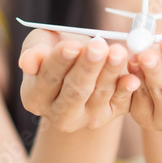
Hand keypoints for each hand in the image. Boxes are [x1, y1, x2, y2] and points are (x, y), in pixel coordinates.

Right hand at [18, 29, 139, 131]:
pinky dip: (127, 89)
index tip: (72, 46)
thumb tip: (29, 62)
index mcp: (35, 97)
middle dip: (88, 67)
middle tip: (98, 47)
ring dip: (110, 73)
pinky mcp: (110, 115)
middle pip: (75, 91)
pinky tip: (132, 77)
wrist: (82, 64)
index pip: (48, 78)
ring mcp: (86, 118)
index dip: (59, 62)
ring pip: (99, 94)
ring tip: (118, 52)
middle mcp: (59, 115)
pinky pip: (120, 103)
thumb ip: (34, 51)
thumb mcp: (41, 44)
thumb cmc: (57, 50)